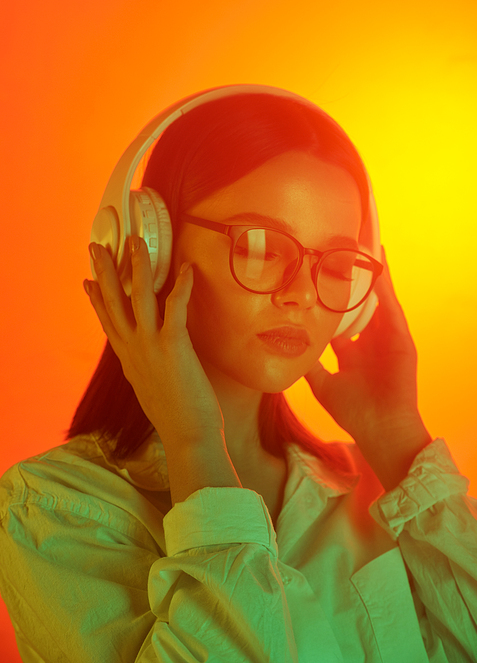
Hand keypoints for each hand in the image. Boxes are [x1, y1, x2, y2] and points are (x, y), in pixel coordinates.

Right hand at [84, 237, 223, 444]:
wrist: (187, 436)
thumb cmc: (175, 415)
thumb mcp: (148, 388)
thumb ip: (143, 368)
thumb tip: (143, 360)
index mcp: (127, 359)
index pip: (107, 322)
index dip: (96, 299)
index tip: (87, 280)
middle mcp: (133, 348)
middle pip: (113, 302)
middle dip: (105, 272)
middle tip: (96, 247)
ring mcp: (150, 345)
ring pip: (139, 297)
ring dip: (138, 266)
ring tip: (137, 241)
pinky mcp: (173, 345)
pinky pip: (175, 307)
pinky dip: (181, 285)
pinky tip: (187, 268)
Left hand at [304, 246, 426, 447]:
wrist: (381, 430)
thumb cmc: (355, 412)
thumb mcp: (322, 384)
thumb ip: (309, 366)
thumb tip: (288, 351)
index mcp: (352, 351)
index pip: (340, 318)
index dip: (329, 299)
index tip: (317, 278)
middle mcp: (369, 341)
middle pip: (360, 303)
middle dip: (352, 279)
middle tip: (342, 251)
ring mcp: (386, 337)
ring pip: (377, 298)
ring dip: (372, 273)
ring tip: (364, 245)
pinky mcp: (401, 337)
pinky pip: (391, 305)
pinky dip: (386, 284)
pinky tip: (380, 263)